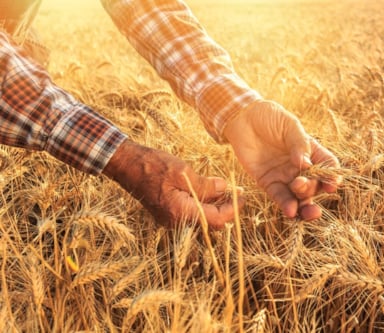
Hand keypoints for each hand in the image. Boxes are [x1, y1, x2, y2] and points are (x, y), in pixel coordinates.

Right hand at [103, 139, 241, 228]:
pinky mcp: (168, 213)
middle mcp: (176, 221)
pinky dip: (203, 204)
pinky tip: (210, 191)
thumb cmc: (152, 166)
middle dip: (226, 210)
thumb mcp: (183, 172)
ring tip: (227, 191)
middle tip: (238, 194)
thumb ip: (206, 185)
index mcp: (181, 213)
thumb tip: (225, 189)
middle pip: (210, 223)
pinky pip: (191, 213)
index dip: (233, 210)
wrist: (126, 165)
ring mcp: (170, 219)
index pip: (216, 220)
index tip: (243, 197)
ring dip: (215, 207)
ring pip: (201, 218)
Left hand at [224, 100, 341, 219]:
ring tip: (301, 207)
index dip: (332, 177)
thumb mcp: (289, 125)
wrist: (243, 117)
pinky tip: (291, 211)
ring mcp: (285, 176)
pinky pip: (279, 197)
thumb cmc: (269, 117)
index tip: (332, 183)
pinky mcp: (268, 182)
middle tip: (301, 183)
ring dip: (303, 204)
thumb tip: (305, 165)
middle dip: (312, 189)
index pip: (328, 167)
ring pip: (299, 197)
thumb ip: (299, 144)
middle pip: (314, 185)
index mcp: (311, 151)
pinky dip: (286, 206)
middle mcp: (300, 167)